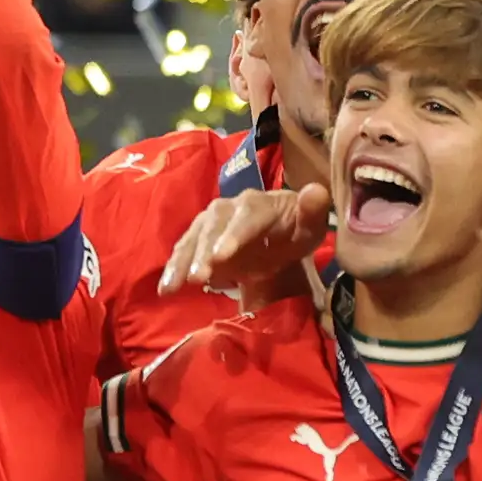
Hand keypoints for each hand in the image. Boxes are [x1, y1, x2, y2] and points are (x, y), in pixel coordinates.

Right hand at [163, 184, 330, 311]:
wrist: (278, 238)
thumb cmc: (294, 233)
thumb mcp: (310, 228)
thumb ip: (313, 212)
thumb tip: (316, 191)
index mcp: (260, 203)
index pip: (247, 215)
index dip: (234, 234)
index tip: (222, 256)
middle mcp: (231, 207)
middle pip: (214, 224)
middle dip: (204, 250)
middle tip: (198, 276)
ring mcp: (211, 221)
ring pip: (194, 236)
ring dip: (184, 260)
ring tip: (176, 285)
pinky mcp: (198, 237)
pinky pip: (183, 250)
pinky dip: (173, 268)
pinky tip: (165, 289)